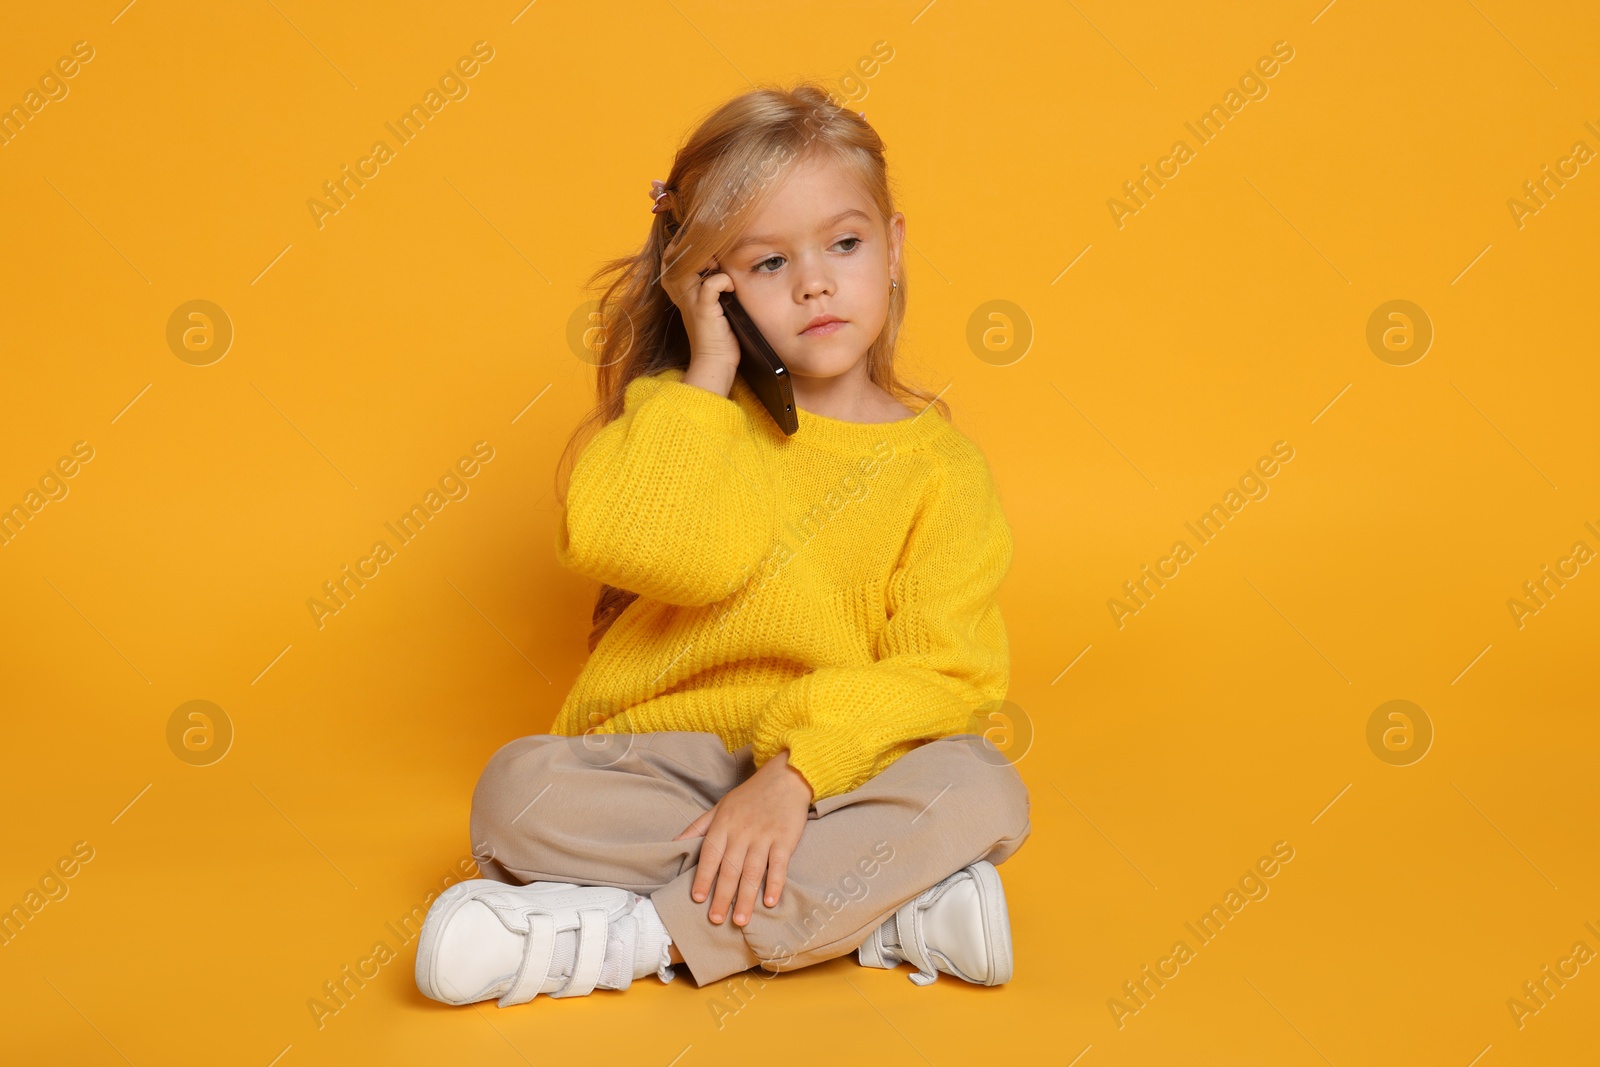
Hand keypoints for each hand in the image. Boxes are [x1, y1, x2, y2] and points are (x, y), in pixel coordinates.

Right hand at [660, 227, 741, 392]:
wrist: (715, 361)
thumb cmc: (717, 333)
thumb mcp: (710, 303)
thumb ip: (710, 283)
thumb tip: (723, 262)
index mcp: (680, 290)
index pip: (670, 257)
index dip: (682, 245)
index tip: (702, 243)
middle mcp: (681, 293)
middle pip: (674, 256)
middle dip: (692, 246)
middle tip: (711, 249)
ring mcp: (691, 301)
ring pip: (689, 265)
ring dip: (706, 259)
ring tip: (718, 264)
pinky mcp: (704, 310)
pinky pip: (711, 284)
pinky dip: (723, 281)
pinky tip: (730, 287)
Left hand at [672, 749, 813, 925]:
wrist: (786, 777)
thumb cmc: (750, 795)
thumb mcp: (720, 806)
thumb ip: (698, 827)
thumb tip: (674, 844)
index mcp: (724, 825)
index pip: (710, 855)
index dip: (703, 877)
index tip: (697, 898)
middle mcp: (742, 832)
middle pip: (730, 869)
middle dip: (722, 896)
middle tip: (716, 919)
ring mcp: (764, 837)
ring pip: (752, 872)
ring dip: (745, 897)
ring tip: (740, 920)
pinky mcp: (785, 839)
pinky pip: (778, 865)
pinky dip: (774, 884)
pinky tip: (769, 902)